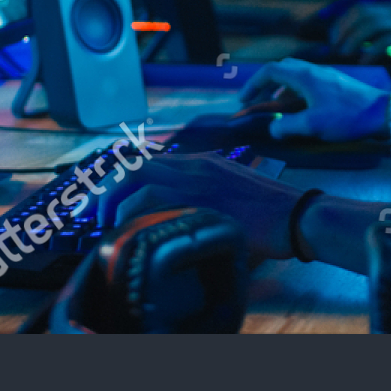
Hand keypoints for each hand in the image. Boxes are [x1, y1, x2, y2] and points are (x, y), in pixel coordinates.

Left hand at [96, 153, 305, 257]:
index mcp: (200, 163)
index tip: (101, 202)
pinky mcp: (198, 193)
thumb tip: (174, 229)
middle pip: (132, 162)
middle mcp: (194, 163)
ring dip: (113, 200)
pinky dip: (130, 210)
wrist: (298, 216)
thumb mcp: (231, 203)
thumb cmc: (271, 218)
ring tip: (107, 224)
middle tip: (92, 215)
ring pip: (134, 173)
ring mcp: (195, 176)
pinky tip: (129, 228)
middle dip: (104, 188)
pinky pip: (149, 194)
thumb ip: (203, 206)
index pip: (146, 161)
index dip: (117, 181)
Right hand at [238, 58, 388, 140]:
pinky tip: (300, 108)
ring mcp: (326, 76)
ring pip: (295, 75)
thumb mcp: (313, 125)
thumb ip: (288, 127)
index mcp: (305, 76)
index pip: (270, 71)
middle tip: (255, 100)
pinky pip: (307, 82)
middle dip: (265, 83)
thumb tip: (274, 130)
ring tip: (275, 106)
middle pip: (282, 69)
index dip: (252, 84)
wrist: (383, 113)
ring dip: (280, 88)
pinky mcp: (336, 83)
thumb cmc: (347, 117)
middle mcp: (314, 71)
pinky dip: (295, 92)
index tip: (243, 100)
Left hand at [329, 3, 390, 61]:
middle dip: (344, 29)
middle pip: (361, 13)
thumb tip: (360, 42)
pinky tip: (364, 61)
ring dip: (353, 39)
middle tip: (335, 46)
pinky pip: (385, 41)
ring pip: (370, 24)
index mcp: (390, 8)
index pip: (360, 8)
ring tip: (345, 53)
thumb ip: (383, 30)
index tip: (333, 36)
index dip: (343, 21)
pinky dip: (371, 51)